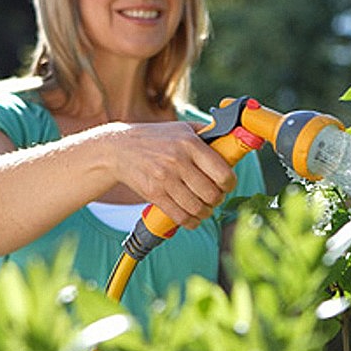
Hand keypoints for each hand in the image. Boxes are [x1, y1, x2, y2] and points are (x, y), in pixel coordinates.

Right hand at [113, 121, 236, 227]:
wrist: (120, 148)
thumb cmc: (156, 138)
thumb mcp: (182, 128)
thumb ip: (206, 133)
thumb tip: (231, 141)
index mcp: (190, 144)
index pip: (222, 172)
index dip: (230, 183)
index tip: (227, 184)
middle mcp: (178, 161)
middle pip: (211, 194)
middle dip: (218, 199)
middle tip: (215, 197)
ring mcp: (165, 179)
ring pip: (197, 208)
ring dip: (206, 212)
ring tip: (205, 208)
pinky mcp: (154, 194)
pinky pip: (180, 216)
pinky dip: (191, 222)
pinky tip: (193, 217)